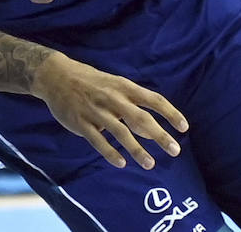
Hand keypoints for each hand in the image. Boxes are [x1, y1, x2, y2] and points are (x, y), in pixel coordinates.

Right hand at [32, 52, 188, 168]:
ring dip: (137, 150)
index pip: (153, 100)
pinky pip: (98, 141)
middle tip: (175, 150)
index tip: (184, 127)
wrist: (56, 76)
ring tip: (150, 164)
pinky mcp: (81, 123)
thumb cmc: (91, 82)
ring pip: (121, 133)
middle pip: (141, 119)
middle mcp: (113, 99)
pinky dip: (110, 153)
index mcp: (124, 87)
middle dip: (160, 135)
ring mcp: (97, 111)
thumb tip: (153, 132)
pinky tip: (121, 164)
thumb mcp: (114, 87)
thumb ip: (133, 108)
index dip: (170, 113)